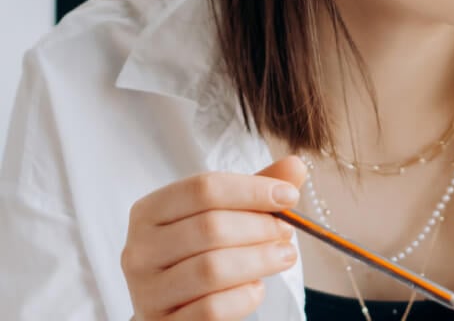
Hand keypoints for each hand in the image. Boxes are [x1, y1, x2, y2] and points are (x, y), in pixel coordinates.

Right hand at [121, 156, 306, 319]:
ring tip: (283, 255)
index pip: (205, 187)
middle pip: (210, 227)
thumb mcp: (225, 213)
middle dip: (260, 227)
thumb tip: (296, 166)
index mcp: (150, 210)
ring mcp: (146, 293)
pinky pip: (211, 310)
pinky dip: (244, 296)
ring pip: (212, 269)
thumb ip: (257, 188)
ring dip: (259, 260)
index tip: (289, 197)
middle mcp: (139, 250)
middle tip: (287, 231)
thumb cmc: (200, 252)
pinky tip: (257, 287)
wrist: (173, 311)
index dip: (253, 190)